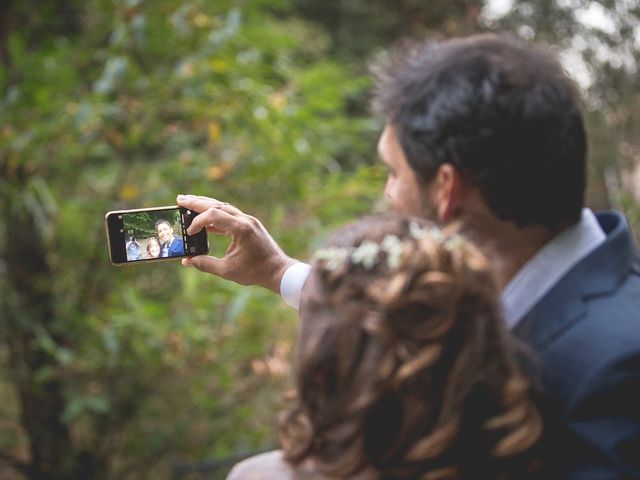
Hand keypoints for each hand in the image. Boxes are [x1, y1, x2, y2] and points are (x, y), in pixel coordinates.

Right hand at [176, 194, 296, 291]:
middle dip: (197, 202)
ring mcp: (248, 221)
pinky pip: (230, 216)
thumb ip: (205, 264)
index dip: (198, 222)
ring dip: (206, 206)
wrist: (278, 271)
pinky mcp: (249, 225)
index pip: (214, 215)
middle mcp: (245, 220)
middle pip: (217, 205)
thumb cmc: (255, 272)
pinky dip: (216, 216)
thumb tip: (187, 261)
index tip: (189, 232)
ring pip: (224, 208)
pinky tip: (204, 222)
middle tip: (179, 199)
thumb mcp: (227, 270)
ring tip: (188, 204)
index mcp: (241, 228)